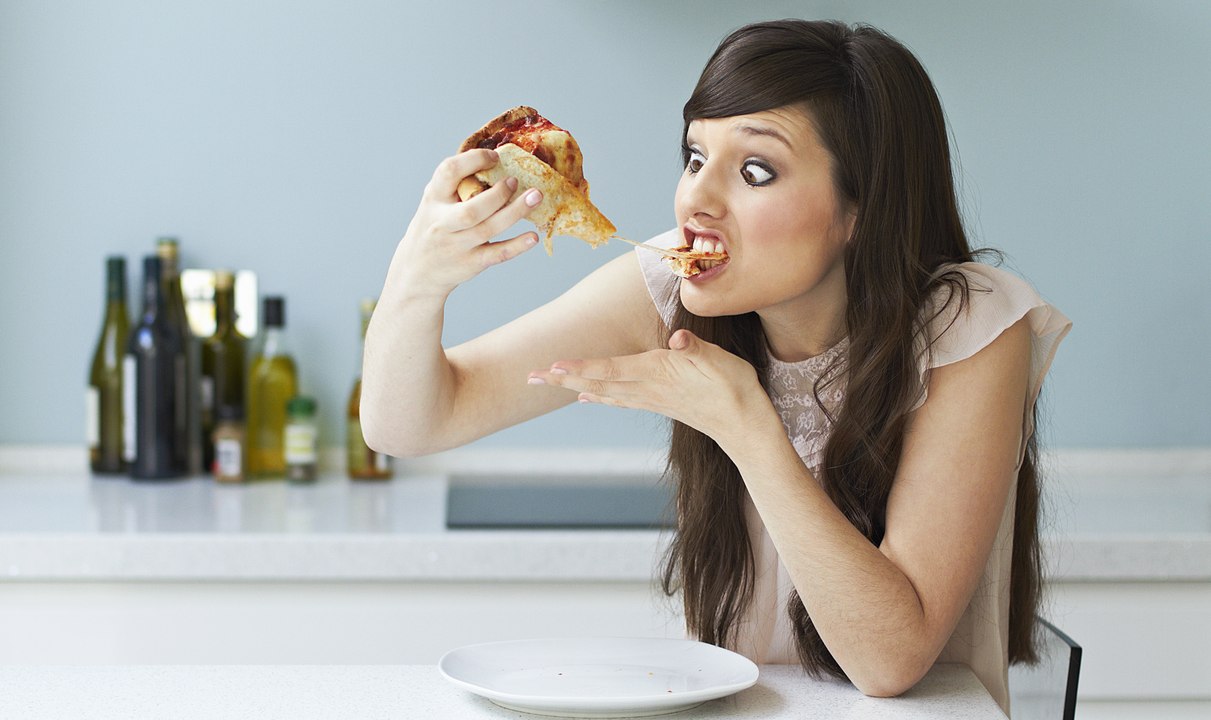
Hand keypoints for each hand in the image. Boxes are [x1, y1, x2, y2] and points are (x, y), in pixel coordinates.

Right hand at [394, 149, 543, 295]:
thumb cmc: (433, 227)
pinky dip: (516, 245)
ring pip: (488, 229)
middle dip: (497, 194)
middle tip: (515, 180)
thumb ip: (456, 184)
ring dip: (515, 212)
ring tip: (536, 197)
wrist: (418, 270)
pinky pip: (497, 254)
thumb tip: (496, 160)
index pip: (448, 172)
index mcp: (433, 199)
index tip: (494, 157)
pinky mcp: (471, 264)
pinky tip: (533, 236)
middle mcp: (442, 223)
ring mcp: (457, 245)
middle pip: (471, 210)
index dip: (473, 160)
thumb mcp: (434, 202)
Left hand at [527, 329, 776, 447]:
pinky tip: (587, 397)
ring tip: (549, 383)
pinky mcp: (659, 403)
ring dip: (574, 386)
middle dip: (562, 379)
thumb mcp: (721, 363)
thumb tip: (680, 339)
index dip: (580, 366)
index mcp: (656, 373)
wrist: (745, 427)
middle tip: (529, 378)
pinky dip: (599, 396)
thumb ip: (697, 350)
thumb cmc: (735, 390)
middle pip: (596, 382)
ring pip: (603, 391)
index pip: (610, 369)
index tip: (552, 366)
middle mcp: (647, 388)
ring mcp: (651, 398)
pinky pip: (619, 399)